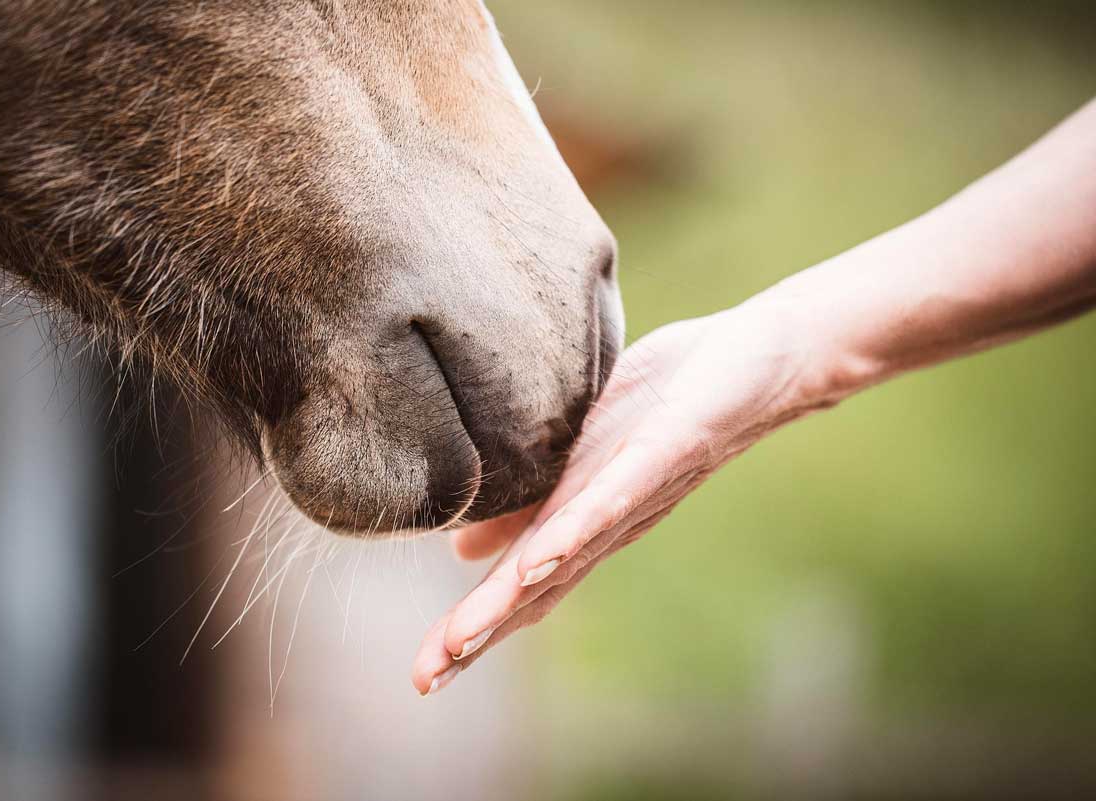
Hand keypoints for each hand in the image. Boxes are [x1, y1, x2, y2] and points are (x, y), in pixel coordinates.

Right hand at [411, 300, 830, 693]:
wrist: (751, 366)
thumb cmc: (663, 407)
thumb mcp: (576, 457)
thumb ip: (526, 506)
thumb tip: (466, 553)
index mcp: (577, 522)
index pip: (517, 588)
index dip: (472, 631)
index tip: (422, 674)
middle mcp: (603, 524)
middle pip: (532, 591)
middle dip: (478, 634)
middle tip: (425, 676)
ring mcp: (631, 495)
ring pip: (563, 559)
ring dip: (511, 599)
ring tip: (463, 636)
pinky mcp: (660, 456)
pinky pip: (613, 500)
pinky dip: (575, 533)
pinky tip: (540, 559)